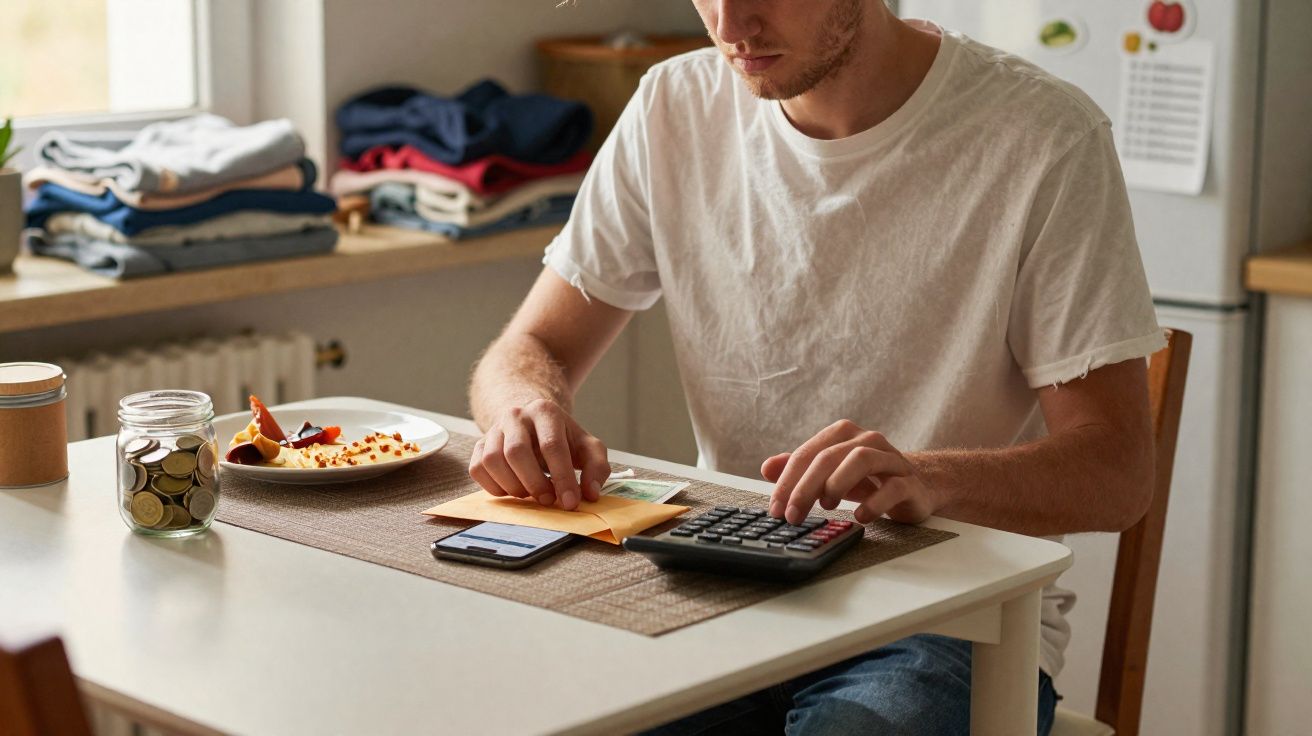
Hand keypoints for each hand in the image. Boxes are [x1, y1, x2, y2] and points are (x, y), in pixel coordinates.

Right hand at [468, 398, 609, 510]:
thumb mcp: (588, 448)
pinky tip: (513, 490)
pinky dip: (494, 487)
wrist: (533, 424)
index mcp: (545, 411)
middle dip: (534, 483)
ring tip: (531, 494)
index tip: (570, 502)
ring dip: (513, 486)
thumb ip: (597, 468)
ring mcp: (494, 429)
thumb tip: (590, 494)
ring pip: (492, 460)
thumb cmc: (564, 440)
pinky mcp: (479, 445)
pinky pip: (477, 469)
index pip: (551, 445)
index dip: (562, 477)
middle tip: (548, 500)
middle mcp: (515, 415)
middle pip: (516, 452)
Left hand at [762, 420, 937, 525]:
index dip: (787, 481)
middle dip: (805, 488)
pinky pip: (892, 487)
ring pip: (860, 460)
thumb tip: (767, 467)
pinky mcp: (910, 482)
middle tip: (792, 515)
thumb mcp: (830, 474)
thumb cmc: (868, 480)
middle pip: (829, 457)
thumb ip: (800, 469)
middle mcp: (867, 440)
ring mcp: (891, 458)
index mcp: (843, 435)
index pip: (807, 454)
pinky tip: (861, 516)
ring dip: (837, 484)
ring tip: (827, 506)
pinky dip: (874, 502)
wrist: (916, 487)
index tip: (776, 508)